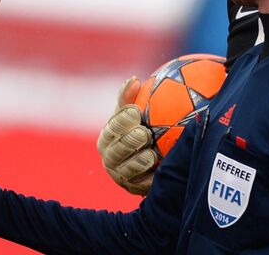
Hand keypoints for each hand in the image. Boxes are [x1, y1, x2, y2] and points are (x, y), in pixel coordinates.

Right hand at [96, 77, 158, 194]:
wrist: (153, 159)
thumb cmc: (140, 127)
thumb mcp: (134, 113)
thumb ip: (130, 97)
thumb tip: (133, 79)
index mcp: (107, 136)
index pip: (113, 126)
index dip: (122, 120)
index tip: (136, 112)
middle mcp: (109, 157)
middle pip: (117, 149)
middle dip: (129, 141)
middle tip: (145, 133)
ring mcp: (119, 175)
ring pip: (127, 169)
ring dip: (140, 161)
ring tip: (152, 154)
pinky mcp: (133, 189)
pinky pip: (141, 185)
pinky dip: (150, 178)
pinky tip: (160, 171)